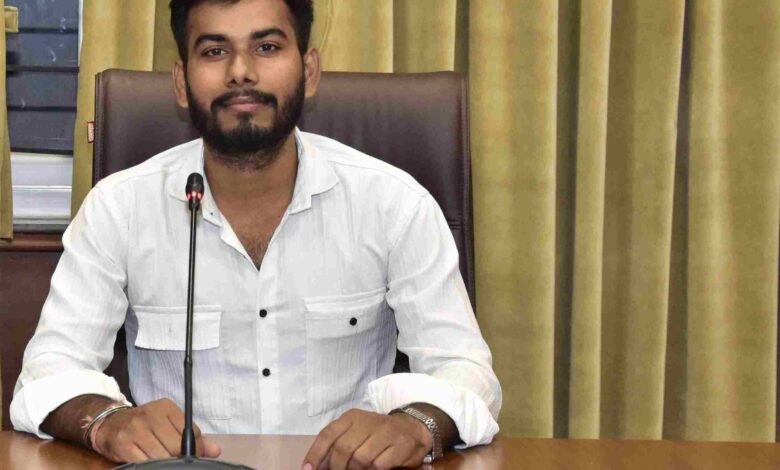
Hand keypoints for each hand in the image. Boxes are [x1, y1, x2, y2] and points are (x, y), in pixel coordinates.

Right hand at [92, 398, 220, 462]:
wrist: (110, 423)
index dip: (195, 448)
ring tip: (162, 460)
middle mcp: (150, 415)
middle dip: (178, 458)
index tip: (192, 455)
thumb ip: (192, 436)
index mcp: (166, 407)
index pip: (190, 431)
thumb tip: (215, 451)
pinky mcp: (123, 444)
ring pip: (161, 456)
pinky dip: (150, 465)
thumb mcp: (169, 424)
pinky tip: (149, 462)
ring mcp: (135, 429)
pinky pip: (144, 462)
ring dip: (164, 463)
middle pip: (176, 446)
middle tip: (176, 460)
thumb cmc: (145, 425)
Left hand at [302, 408, 432, 469]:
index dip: (315, 453)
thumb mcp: (356, 432)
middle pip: (343, 449)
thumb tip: (316, 466)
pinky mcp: (400, 445)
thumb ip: (337, 445)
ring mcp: (385, 432)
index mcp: (352, 417)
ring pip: (360, 459)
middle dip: (336, 468)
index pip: (328, 434)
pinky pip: (378, 465)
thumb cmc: (377, 434)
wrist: (412, 429)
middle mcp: (367, 421)